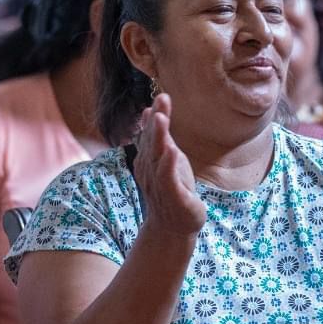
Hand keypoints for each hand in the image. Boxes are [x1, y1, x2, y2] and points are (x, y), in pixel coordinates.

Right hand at [134, 93, 206, 236]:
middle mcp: (151, 169)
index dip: (155, 115)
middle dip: (156, 120)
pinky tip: (171, 151)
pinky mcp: (173, 197)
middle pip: (152, 141)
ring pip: (158, 157)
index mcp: (149, 159)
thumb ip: (157, 137)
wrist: (173, 227)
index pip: (151, 134)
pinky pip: (168, 179)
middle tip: (161, 99)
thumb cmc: (171, 189)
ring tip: (161, 118)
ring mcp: (160, 183)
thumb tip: (149, 111)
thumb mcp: (165, 160)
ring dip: (158, 137)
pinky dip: (168, 165)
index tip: (161, 96)